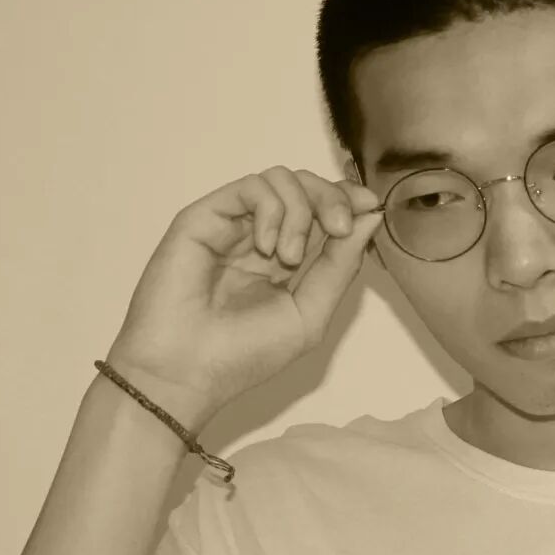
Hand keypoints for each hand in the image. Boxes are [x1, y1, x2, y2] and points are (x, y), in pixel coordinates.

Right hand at [104, 167, 383, 426]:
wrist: (182, 374)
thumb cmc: (242, 355)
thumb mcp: (310, 313)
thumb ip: (341, 265)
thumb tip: (371, 215)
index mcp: (287, 258)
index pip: (324, 209)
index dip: (348, 200)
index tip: (370, 207)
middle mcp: (260, 235)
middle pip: (308, 185)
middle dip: (334, 199)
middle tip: (340, 229)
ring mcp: (232, 224)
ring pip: (282, 179)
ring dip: (301, 211)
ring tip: (289, 257)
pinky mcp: (204, 216)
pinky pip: (252, 187)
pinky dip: (271, 209)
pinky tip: (266, 246)